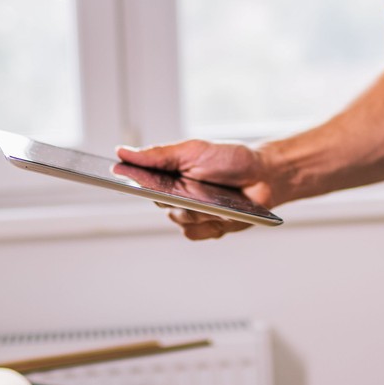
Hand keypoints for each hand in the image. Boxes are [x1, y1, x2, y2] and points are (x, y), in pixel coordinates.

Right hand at [116, 139, 288, 240]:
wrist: (265, 176)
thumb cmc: (230, 159)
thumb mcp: (193, 150)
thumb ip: (158, 154)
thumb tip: (122, 151)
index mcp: (169, 173)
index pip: (140, 181)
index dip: (130, 181)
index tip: (119, 177)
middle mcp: (176, 194)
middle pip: (159, 202)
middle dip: (174, 195)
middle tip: (190, 187)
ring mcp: (192, 212)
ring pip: (177, 219)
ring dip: (195, 210)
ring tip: (216, 199)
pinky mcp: (206, 227)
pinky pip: (194, 233)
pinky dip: (207, 225)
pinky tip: (222, 215)